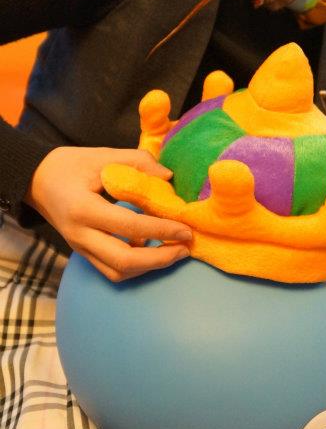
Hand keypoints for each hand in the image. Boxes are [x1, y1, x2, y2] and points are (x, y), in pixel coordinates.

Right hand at [25, 146, 191, 281]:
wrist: (35, 179)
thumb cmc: (70, 165)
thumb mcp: (102, 156)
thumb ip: (138, 162)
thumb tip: (169, 177)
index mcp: (84, 209)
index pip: (130, 226)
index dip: (161, 230)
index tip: (185, 229)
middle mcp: (80, 235)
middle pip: (124, 262)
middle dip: (160, 260)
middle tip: (185, 249)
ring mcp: (79, 248)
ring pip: (117, 272)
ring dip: (149, 267)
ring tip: (174, 253)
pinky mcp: (82, 252)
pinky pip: (110, 269)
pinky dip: (135, 266)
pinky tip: (153, 251)